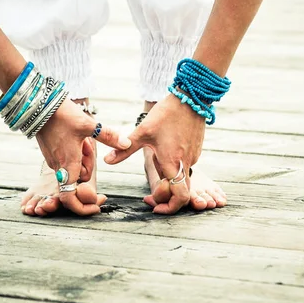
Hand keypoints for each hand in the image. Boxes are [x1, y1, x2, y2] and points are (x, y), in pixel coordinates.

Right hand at [36, 99, 130, 214]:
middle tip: (89, 146)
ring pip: (75, 167)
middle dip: (89, 166)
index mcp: (67, 164)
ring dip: (83, 157)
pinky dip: (76, 152)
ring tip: (82, 137)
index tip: (97, 205)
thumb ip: (108, 136)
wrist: (38, 103)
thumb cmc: (62, 115)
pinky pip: (68, 159)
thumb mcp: (89, 124)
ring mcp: (53, 159)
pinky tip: (77, 136)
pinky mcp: (51, 152)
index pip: (70, 198)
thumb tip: (126, 144)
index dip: (82, 207)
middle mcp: (58, 165)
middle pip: (80, 178)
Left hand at [104, 94, 204, 213]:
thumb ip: (125, 149)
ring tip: (154, 160)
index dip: (167, 206)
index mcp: (173, 162)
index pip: (179, 197)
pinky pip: (185, 165)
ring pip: (182, 177)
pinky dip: (175, 166)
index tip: (153, 205)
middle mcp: (186, 163)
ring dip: (169, 179)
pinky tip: (164, 150)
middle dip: (166, 199)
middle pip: (182, 193)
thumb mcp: (143, 131)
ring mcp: (194, 156)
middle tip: (151, 198)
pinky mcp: (196, 149)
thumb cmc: (166, 113)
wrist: (191, 96)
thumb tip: (107, 161)